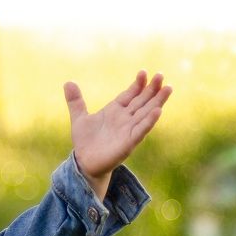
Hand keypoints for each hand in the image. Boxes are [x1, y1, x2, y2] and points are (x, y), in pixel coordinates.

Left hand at [64, 71, 170, 198]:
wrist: (85, 163)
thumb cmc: (85, 141)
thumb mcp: (79, 118)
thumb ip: (75, 101)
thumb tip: (68, 82)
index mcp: (115, 111)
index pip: (130, 94)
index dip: (137, 84)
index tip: (143, 72)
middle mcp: (125, 119)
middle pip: (142, 101)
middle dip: (152, 89)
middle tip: (161, 75)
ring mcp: (129, 130)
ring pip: (146, 113)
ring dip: (157, 101)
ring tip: (168, 88)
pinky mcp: (129, 143)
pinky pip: (141, 130)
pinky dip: (149, 121)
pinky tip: (158, 111)